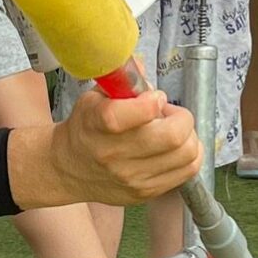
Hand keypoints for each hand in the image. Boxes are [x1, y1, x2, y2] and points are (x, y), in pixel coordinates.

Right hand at [49, 86, 202, 206]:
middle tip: (169, 114)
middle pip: (172, 136)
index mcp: (97, 124)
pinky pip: (188, 171)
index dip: (153, 101)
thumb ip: (121, 79)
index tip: (154, 97)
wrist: (68, 168)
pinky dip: (189, 154)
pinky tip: (174, 147)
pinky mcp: (146, 192)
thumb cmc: (86, 128)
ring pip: (187, 154)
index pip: (135, 112)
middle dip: (181, 117)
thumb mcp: (93, 97)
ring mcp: (132, 177)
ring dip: (188, 136)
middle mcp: (114, 154)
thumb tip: (142, 65)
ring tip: (171, 130)